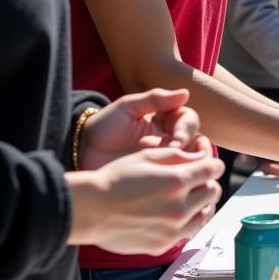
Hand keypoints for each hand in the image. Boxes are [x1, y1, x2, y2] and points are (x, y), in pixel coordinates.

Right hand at [68, 146, 223, 254]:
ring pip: (205, 215)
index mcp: (177, 180)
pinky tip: (174, 216)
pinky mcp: (162, 245)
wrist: (88, 210)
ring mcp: (172, 229)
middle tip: (196, 181)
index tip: (208, 165)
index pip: (213, 169)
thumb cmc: (114, 179)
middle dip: (207, 182)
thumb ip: (179, 155)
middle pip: (212, 191)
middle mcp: (179, 206)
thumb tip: (202, 156)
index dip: (213, 164)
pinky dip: (186, 223)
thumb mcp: (147, 157)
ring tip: (189, 200)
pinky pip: (186, 233)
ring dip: (201, 205)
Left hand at [78, 87, 209, 171]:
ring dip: (191, 166)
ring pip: (192, 162)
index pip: (189, 121)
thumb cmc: (104, 127)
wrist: (81, 153)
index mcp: (165, 121)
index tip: (176, 140)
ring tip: (178, 173)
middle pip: (197, 142)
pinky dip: (181, 182)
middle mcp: (170, 140)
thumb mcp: (127, 108)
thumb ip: (155, 99)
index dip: (187, 129)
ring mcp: (165, 161)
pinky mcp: (158, 179)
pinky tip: (174, 186)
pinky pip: (177, 180)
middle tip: (178, 158)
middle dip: (193, 150)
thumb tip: (186, 93)